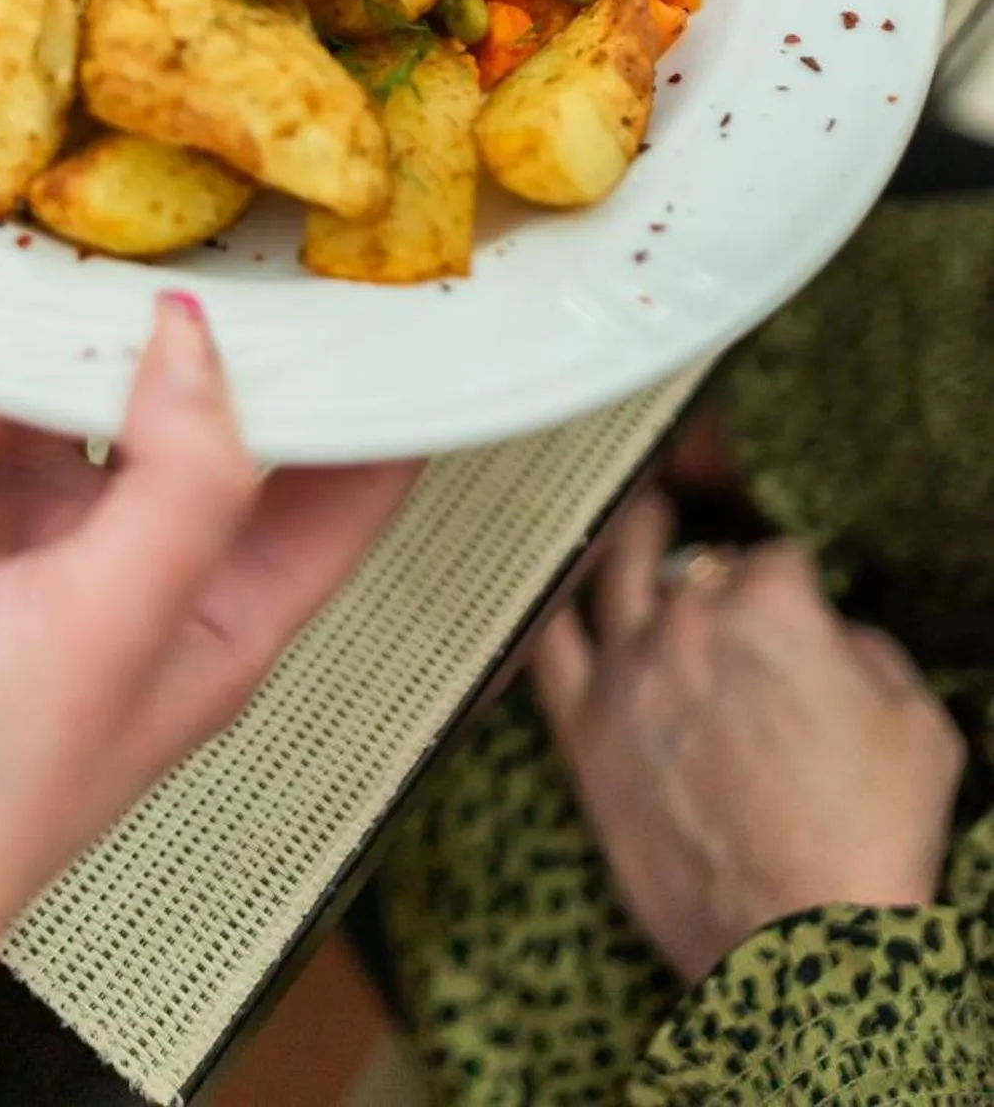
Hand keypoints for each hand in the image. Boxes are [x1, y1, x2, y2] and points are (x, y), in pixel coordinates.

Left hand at [531, 490, 962, 986]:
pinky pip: (547, 651)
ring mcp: (627, 674)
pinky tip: (554, 594)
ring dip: (625, 541)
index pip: (777, 557)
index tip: (797, 596)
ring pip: (614, 577)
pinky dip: (549, 615)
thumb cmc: (868, 843)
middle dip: (710, 557)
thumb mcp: (917, 728)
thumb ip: (870, 656)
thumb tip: (835, 639)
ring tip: (632, 520)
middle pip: (693, 563)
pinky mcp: (585, 734)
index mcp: (772, 609)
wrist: (802, 944)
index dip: (793, 580)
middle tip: (708, 544)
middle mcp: (689, 623)